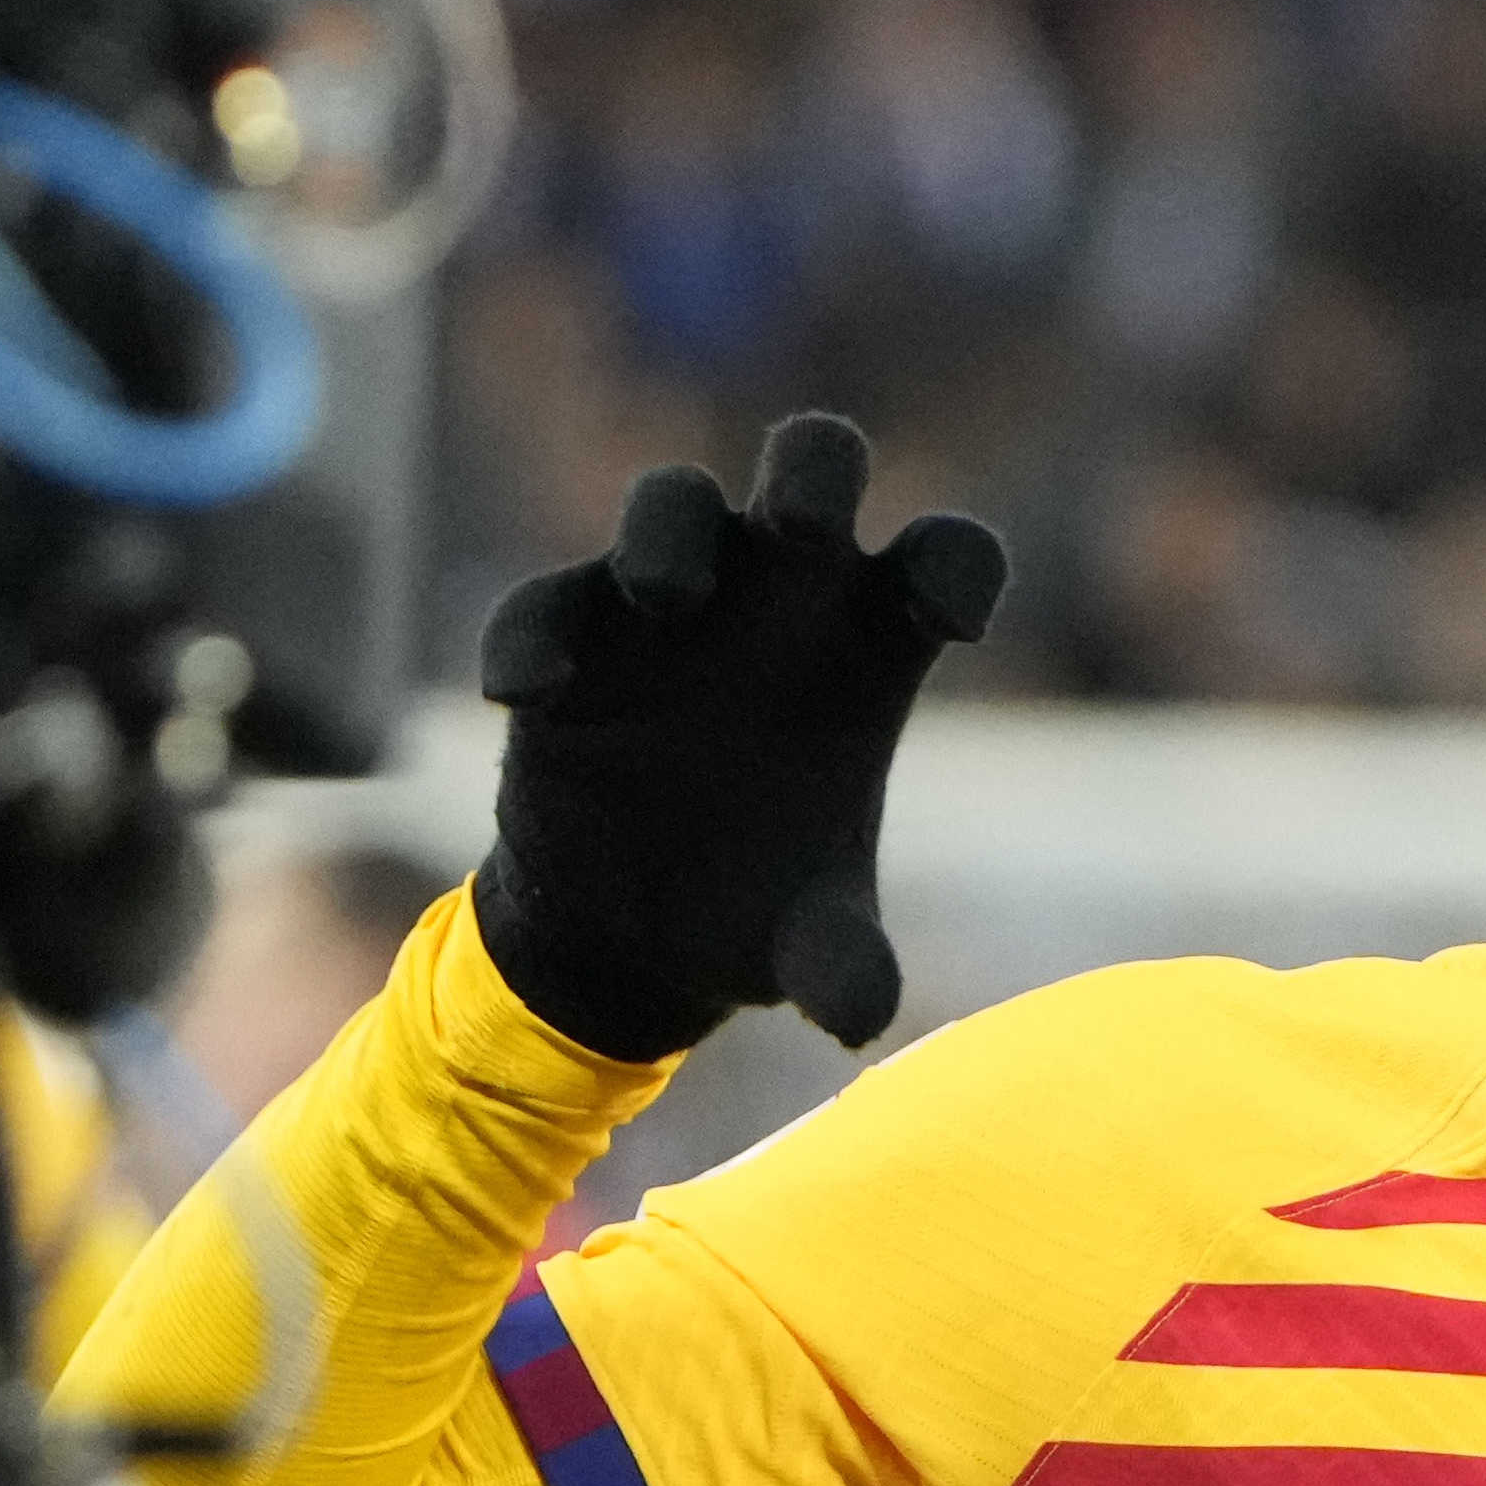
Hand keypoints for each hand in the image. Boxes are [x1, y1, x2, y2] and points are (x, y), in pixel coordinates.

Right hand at [468, 410, 1005, 1058]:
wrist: (626, 937)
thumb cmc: (748, 906)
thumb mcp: (803, 945)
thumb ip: (841, 963)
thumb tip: (860, 1017)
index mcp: (875, 640)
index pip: (940, 555)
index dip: (956, 564)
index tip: (954, 619)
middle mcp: (780, 594)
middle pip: (811, 467)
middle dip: (810, 475)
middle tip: (804, 522)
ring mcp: (670, 602)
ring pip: (673, 500)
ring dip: (670, 533)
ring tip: (665, 599)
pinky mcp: (569, 634)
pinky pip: (550, 603)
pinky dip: (537, 634)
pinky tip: (529, 692)